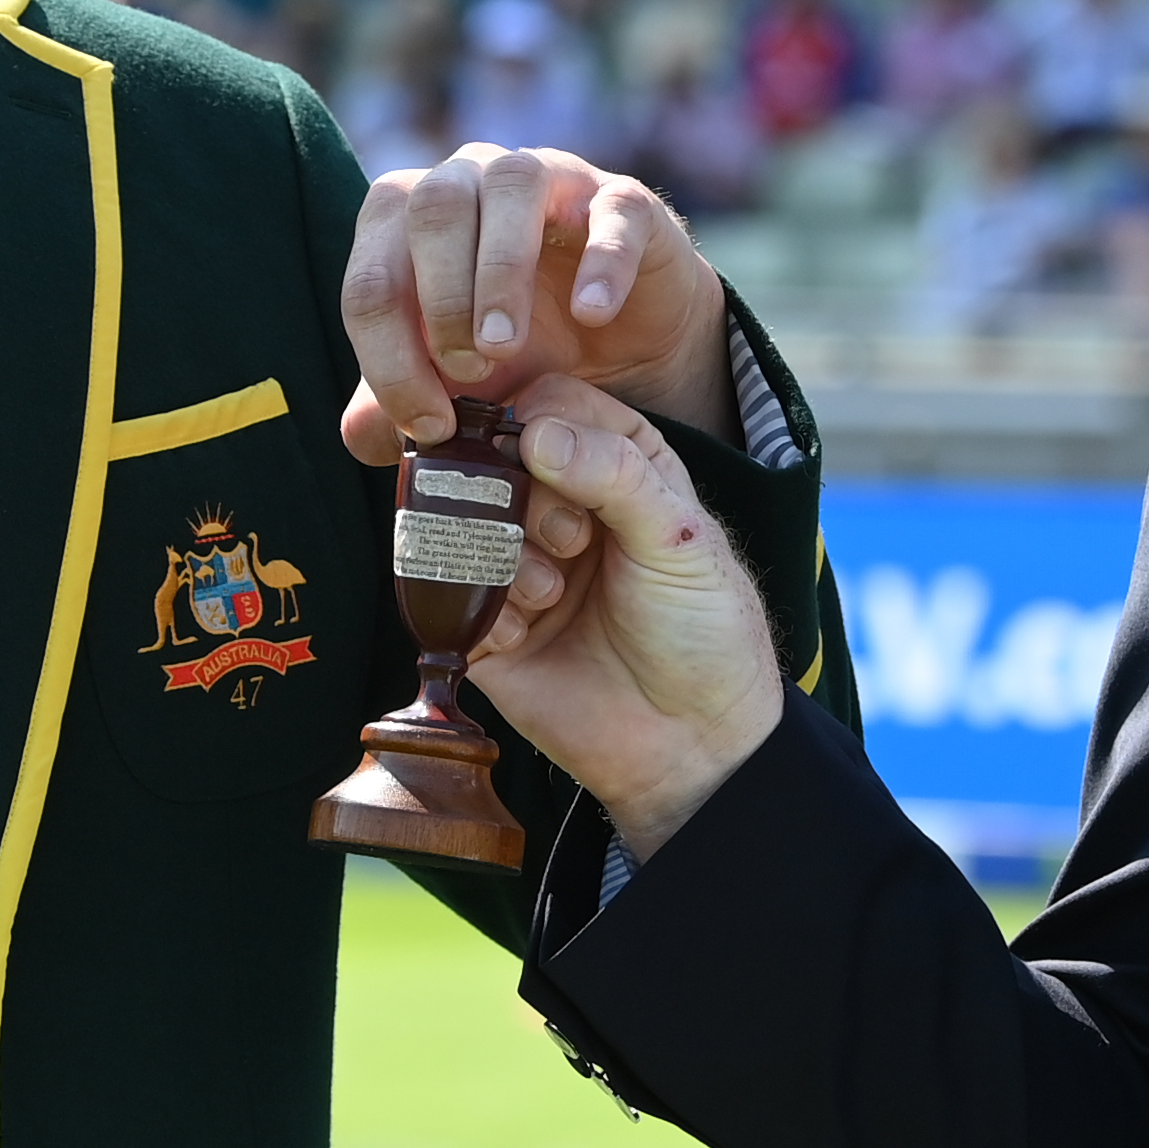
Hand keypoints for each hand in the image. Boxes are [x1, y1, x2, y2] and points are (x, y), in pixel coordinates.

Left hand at [341, 144, 727, 460]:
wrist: (625, 351)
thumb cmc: (523, 353)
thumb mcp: (454, 389)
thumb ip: (401, 404)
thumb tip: (361, 435)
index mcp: (409, 222)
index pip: (372, 274)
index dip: (387, 356)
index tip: (427, 423)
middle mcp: (471, 179)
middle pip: (432, 205)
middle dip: (440, 297)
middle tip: (469, 370)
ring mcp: (552, 178)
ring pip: (512, 182)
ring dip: (501, 268)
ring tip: (505, 344)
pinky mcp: (624, 200)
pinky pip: (611, 210)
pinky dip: (600, 259)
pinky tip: (591, 315)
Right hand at [462, 380, 785, 859]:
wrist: (692, 744)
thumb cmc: (704, 631)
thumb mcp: (680, 539)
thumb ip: (616, 475)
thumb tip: (535, 431)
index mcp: (617, 464)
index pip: (551, 403)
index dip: (538, 422)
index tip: (545, 457)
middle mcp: (561, 504)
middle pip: (493, 456)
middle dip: (523, 496)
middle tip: (569, 541)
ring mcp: (519, 563)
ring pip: (464, 521)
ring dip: (502, 554)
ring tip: (550, 594)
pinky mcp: (486, 624)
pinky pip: (444, 593)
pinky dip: (479, 606)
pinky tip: (523, 632)